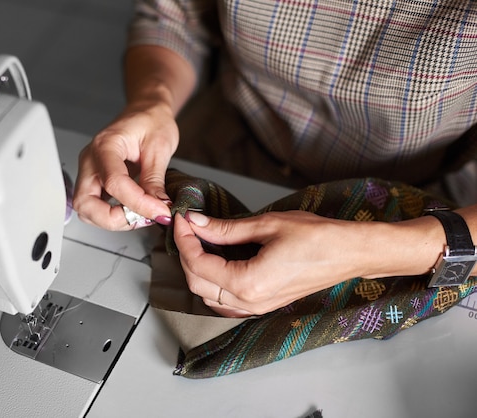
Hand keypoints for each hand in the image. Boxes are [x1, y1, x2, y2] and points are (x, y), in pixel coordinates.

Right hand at [73, 101, 176, 229]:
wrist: (146, 111)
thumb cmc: (151, 120)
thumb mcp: (160, 147)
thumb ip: (155, 180)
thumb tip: (158, 208)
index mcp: (105, 145)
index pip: (114, 183)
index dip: (138, 203)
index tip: (160, 211)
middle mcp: (91, 160)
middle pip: (86, 203)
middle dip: (114, 219)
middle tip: (142, 218)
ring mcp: (90, 171)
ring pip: (87, 209)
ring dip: (112, 219)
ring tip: (140, 214)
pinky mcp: (95, 180)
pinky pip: (95, 206)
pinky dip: (112, 215)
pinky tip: (132, 209)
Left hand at [173, 211, 366, 316]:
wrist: (348, 253)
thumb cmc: (317, 238)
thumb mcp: (266, 225)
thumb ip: (225, 228)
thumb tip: (197, 222)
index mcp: (248, 282)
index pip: (198, 264)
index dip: (185, 239)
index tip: (183, 219)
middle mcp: (249, 302)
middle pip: (197, 283)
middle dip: (187, 253)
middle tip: (188, 227)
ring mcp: (256, 308)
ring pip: (208, 296)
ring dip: (197, 270)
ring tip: (199, 242)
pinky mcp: (262, 306)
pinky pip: (225, 303)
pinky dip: (212, 284)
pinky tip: (216, 262)